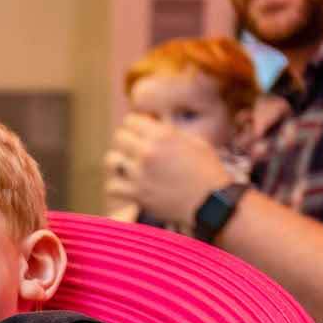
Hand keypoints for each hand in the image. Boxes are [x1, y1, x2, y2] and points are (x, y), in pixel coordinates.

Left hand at [105, 114, 231, 226]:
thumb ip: (170, 133)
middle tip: (134, 150)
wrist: (211, 201)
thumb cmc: (207, 170)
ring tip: (127, 166)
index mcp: (162, 135)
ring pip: (111, 160)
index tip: (140, 133)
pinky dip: (117, 186)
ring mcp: (139, 174)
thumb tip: (153, 127)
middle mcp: (147, 152)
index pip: (130, 121)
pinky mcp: (136, 194)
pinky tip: (127, 185)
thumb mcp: (194, 141)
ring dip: (119, 162)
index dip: (135, 126)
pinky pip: (112, 185)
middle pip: (119, 138)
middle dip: (127, 142)